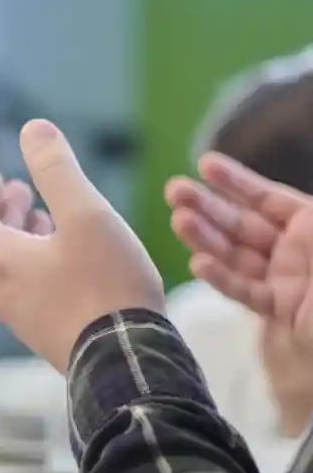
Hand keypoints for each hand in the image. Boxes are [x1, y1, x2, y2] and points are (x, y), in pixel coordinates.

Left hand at [0, 119, 164, 371]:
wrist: (129, 363)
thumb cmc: (107, 285)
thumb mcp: (86, 216)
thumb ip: (57, 171)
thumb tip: (32, 128)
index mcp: (1, 262)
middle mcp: (4, 293)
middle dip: (4, 212)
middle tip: (21, 189)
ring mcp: (25, 320)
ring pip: (13, 268)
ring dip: (24, 237)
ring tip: (47, 218)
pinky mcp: (50, 336)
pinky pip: (33, 290)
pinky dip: (41, 263)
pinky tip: (75, 259)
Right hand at [166, 153, 312, 433]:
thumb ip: (308, 211)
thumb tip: (287, 196)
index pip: (267, 199)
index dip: (235, 181)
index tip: (203, 163)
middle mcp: (298, 249)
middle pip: (243, 224)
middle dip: (207, 206)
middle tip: (173, 190)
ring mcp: (287, 279)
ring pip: (237, 255)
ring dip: (205, 238)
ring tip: (178, 221)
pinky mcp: (282, 309)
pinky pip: (246, 292)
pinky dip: (221, 278)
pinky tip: (198, 263)